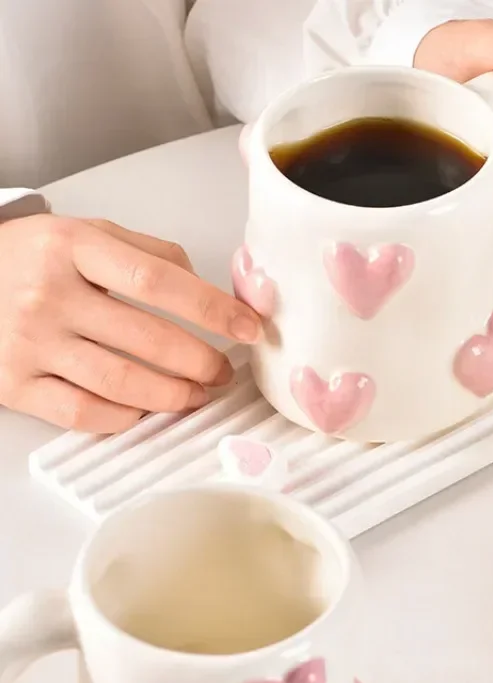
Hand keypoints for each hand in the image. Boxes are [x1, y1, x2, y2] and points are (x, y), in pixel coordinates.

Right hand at [0, 215, 266, 432]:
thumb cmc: (31, 258)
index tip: (249, 328)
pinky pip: (82, 413)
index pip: (159, 282)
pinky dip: (124, 417)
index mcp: (73, 248)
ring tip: (197, 394)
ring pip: (121, 382)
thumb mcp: (86, 235)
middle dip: (202, 362)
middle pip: (148, 339)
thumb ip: (150, 255)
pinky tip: (144, 409)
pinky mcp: (12, 384)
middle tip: (223, 372)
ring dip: (173, 396)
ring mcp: (28, 343)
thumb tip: (209, 293)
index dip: (214, 309)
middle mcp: (49, 294)